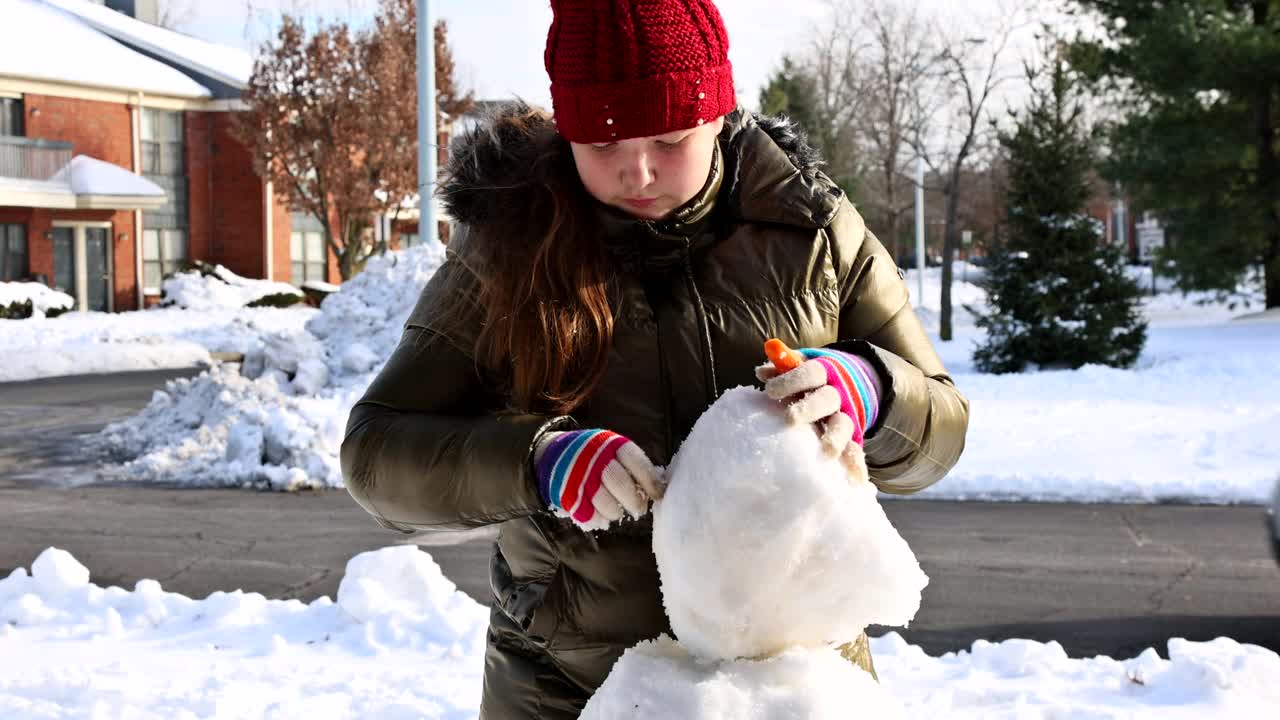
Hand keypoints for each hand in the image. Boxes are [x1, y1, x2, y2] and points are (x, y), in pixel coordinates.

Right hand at [533, 429, 663, 530]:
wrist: (554, 454)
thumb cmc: (595, 455)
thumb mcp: (612, 449)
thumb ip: (631, 465)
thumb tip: (659, 489)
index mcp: (610, 444)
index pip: (636, 463)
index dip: (651, 481)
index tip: (659, 494)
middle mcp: (594, 459)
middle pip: (622, 485)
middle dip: (634, 501)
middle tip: (639, 508)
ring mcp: (579, 478)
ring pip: (606, 504)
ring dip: (615, 512)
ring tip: (617, 511)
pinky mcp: (567, 495)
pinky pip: (588, 515)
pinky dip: (597, 519)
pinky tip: (600, 515)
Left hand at [755, 345, 881, 467]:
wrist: (850, 384)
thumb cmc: (811, 379)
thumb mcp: (800, 367)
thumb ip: (782, 368)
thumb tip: (761, 372)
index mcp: (824, 373)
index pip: (810, 372)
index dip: (791, 380)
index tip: (770, 391)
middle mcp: (838, 394)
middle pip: (826, 399)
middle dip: (810, 408)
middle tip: (790, 419)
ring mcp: (846, 416)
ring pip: (843, 425)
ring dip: (835, 437)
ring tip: (828, 451)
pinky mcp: (852, 436)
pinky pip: (855, 449)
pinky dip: (856, 463)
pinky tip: (855, 478)